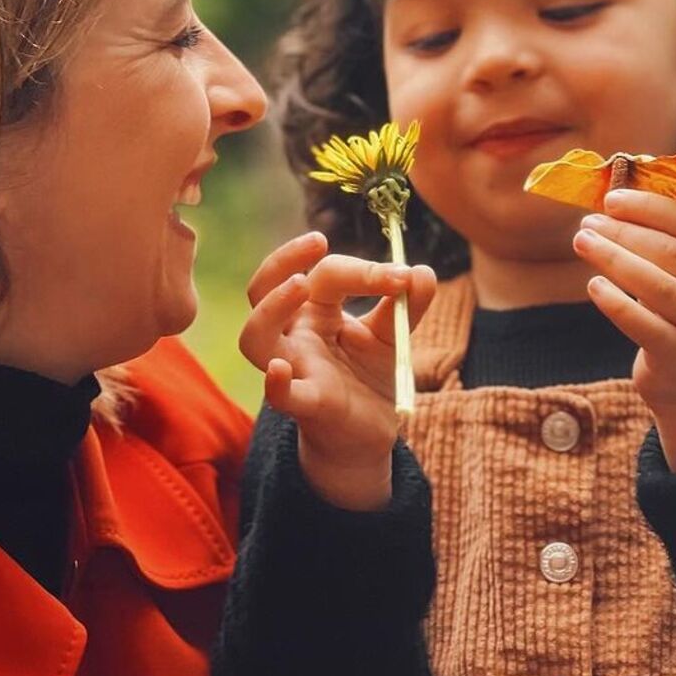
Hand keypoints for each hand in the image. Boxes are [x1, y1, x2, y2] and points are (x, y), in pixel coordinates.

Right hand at [239, 231, 436, 509]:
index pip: (325, 274)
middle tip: (318, 241)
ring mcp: (294, 368)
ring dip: (272, 307)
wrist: (369, 434)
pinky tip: (279, 370)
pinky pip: (280, 396)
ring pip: (254, 337)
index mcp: (314, 311)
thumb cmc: (369, 376)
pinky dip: (276, 384)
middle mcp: (293, 334)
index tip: (403, 275)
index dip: (363, 269)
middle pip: (263, 288)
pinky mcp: (306, 405)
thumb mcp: (392, 336)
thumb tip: (422, 272)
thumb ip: (407, 305)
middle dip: (284, 259)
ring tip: (300, 285)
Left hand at [573, 187, 675, 471]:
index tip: (611, 199)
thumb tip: (615, 204)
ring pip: (656, 285)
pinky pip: (643, 323)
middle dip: (624, 233)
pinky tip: (593, 284)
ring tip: (582, 242)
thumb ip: (673, 243)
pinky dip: (614, 301)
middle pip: (673, 253)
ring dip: (613, 258)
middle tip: (587, 223)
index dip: (651, 208)